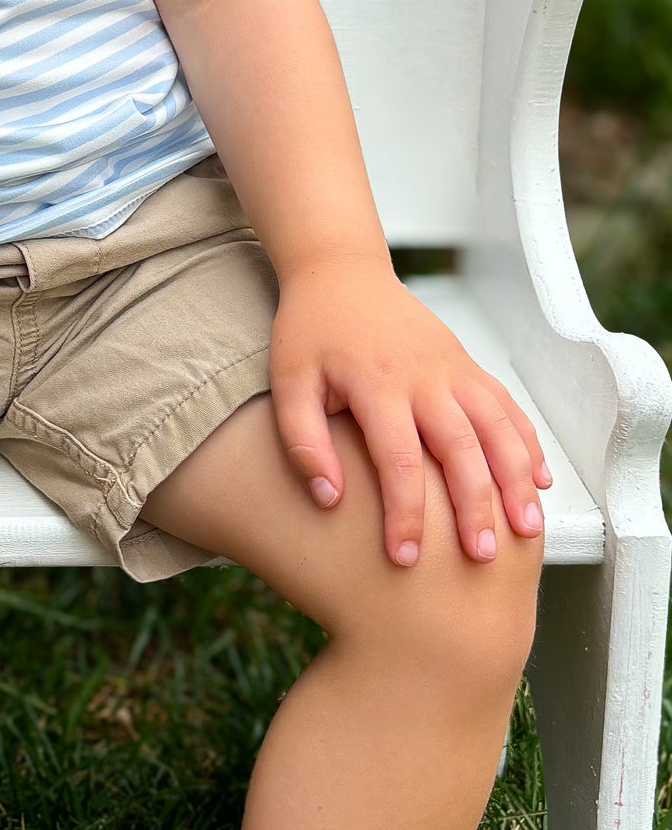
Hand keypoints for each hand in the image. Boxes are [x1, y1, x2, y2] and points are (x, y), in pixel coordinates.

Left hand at [269, 255, 553, 566]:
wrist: (341, 271)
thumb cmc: (311, 329)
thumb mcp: (288, 380)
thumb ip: (302, 439)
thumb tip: (328, 498)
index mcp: (377, 384)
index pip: (398, 461)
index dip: (405, 514)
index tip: (405, 558)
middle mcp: (424, 376)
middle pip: (461, 448)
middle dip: (475, 505)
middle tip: (481, 556)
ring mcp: (452, 368)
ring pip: (497, 427)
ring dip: (516, 478)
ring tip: (527, 528)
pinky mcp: (467, 363)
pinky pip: (506, 406)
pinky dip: (527, 443)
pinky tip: (540, 480)